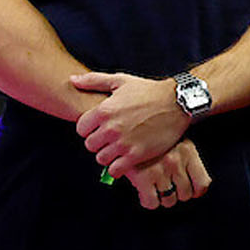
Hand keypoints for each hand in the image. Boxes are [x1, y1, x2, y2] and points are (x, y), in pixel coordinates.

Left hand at [71, 71, 191, 177]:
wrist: (177, 103)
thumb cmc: (147, 91)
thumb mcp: (119, 81)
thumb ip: (93, 81)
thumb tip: (72, 80)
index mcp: (103, 111)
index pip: (80, 129)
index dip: (87, 129)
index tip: (97, 128)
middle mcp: (111, 128)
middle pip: (89, 145)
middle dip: (96, 142)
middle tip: (107, 139)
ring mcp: (124, 143)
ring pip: (101, 158)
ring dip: (106, 155)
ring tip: (116, 149)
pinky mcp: (137, 155)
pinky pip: (115, 170)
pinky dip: (117, 167)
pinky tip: (124, 159)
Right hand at [125, 138, 212, 209]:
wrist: (123, 127)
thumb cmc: (148, 132)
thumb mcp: (173, 137)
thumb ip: (185, 157)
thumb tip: (197, 189)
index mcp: (187, 151)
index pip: (202, 183)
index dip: (195, 191)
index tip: (188, 190)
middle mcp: (176, 161)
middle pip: (185, 194)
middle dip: (175, 193)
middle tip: (166, 186)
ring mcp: (159, 170)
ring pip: (169, 200)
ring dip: (162, 197)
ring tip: (153, 187)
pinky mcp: (142, 177)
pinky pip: (152, 202)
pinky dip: (148, 201)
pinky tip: (144, 192)